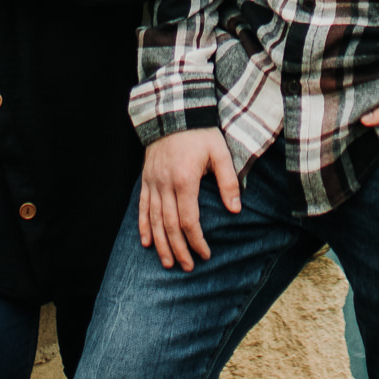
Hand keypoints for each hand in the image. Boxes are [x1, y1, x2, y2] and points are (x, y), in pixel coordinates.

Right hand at [138, 127, 240, 268]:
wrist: (174, 111)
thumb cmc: (200, 133)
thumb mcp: (220, 152)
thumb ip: (228, 181)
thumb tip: (236, 209)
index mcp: (185, 180)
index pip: (189, 220)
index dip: (196, 240)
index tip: (205, 254)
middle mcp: (165, 185)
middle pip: (170, 226)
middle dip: (179, 249)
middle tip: (187, 267)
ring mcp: (153, 182)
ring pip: (154, 220)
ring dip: (161, 244)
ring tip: (168, 263)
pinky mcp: (146, 179)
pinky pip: (142, 207)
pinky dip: (144, 226)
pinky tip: (146, 243)